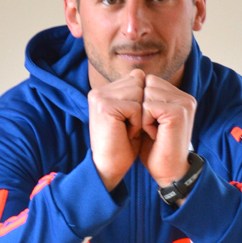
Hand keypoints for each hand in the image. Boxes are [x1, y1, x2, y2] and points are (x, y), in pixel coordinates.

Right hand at [88, 69, 144, 191]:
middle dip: (141, 107)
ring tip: (126, 130)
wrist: (109, 168)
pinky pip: (136, 107)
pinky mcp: (105, 106)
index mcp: (104, 90)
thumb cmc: (122, 145)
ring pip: (139, 93)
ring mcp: (100, 97)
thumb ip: (134, 94)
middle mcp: (99, 90)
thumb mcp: (130, 115)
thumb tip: (143, 74)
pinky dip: (136, 123)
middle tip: (128, 127)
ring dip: (139, 116)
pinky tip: (125, 134)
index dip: (141, 101)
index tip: (130, 120)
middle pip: (139, 82)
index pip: (136, 78)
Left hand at [138, 75, 196, 188]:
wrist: (168, 173)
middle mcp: (185, 97)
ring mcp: (184, 103)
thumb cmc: (156, 149)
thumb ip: (147, 97)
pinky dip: (145, 122)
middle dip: (141, 105)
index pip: (150, 81)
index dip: (141, 102)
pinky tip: (155, 135)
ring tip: (153, 131)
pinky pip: (148, 106)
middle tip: (151, 128)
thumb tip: (134, 75)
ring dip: (143, 115)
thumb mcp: (150, 118)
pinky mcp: (178, 112)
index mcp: (180, 97)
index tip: (148, 123)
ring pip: (146, 92)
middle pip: (147, 82)